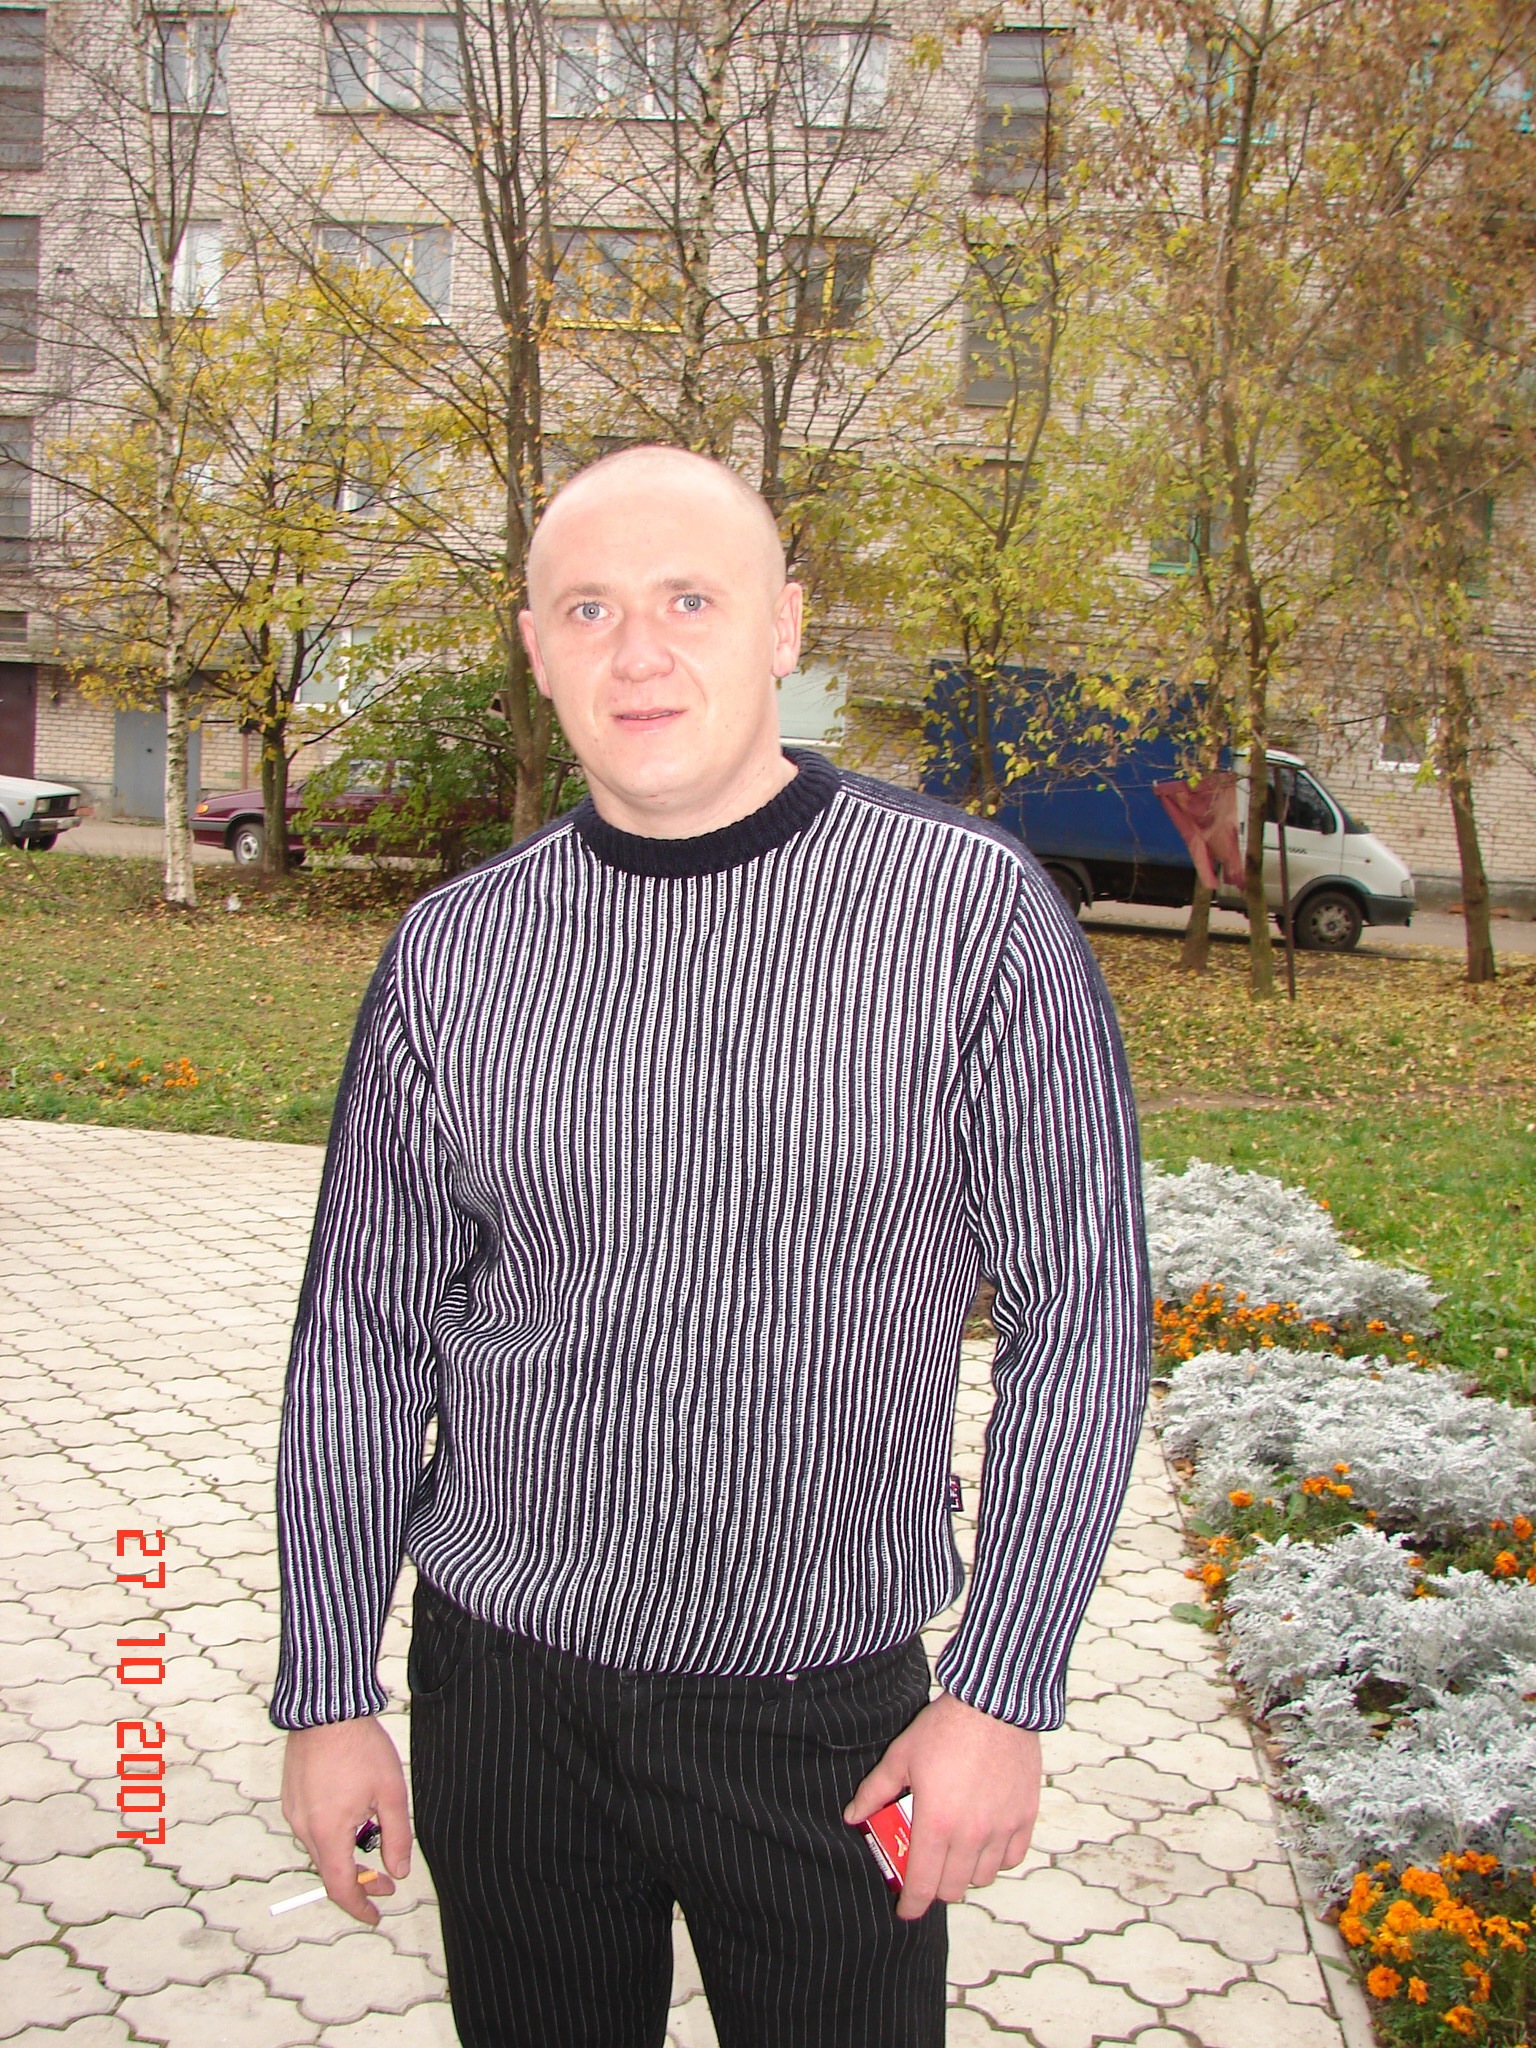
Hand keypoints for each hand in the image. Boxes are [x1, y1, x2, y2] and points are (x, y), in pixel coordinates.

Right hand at [281, 1716, 411, 1925]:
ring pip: (321, 1849)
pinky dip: (332, 1836)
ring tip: (373, 1839)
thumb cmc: (361, 1747)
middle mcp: (304, 1828)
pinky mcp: (291, 1797)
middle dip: (358, 1883)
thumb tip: (397, 1872)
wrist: (326, 1708)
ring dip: (346, 1856)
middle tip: (384, 1881)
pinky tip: (352, 1817)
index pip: (341, 1888)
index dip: (359, 1907)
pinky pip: (312, 1828)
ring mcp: (294, 1812)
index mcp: (328, 1833)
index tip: (375, 1916)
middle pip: (330, 1871)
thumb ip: (396, 1837)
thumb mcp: (391, 1793)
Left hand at [844, 1691, 1040, 1920]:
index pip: (923, 1885)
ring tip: (955, 1853)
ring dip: (966, 1873)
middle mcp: (971, 1836)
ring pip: (983, 1877)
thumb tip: (853, 1816)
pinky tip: (985, 1843)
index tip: (905, 1910)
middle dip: (935, 1887)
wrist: (994, 1704)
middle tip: (927, 1870)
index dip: (911, 1905)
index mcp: (936, 1825)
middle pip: (953, 1888)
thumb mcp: (901, 1756)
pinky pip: (1011, 1858)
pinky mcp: (1025, 1817)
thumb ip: (875, 1791)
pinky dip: (997, 1859)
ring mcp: (1001, 1829)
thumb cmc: (944, 1729)